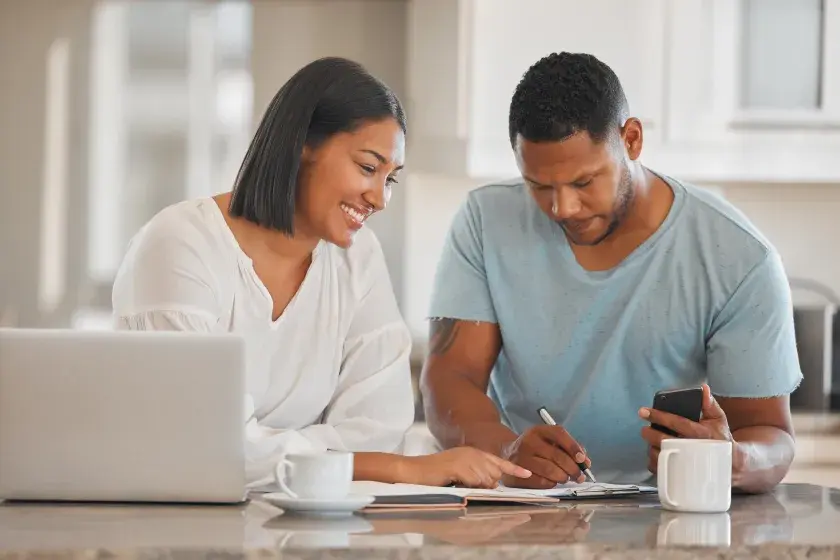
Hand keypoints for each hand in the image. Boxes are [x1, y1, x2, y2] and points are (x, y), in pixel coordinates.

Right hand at [402, 447, 531, 487]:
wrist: (414, 470)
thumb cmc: (436, 474)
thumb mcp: (461, 472)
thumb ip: (478, 474)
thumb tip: (494, 483)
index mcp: (474, 453)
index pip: (499, 462)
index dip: (514, 469)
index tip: (528, 474)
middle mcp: (472, 453)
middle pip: (495, 474)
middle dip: (487, 484)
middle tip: (467, 484)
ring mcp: (465, 458)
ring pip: (487, 479)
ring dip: (476, 487)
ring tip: (459, 483)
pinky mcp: (458, 465)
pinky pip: (475, 481)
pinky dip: (469, 485)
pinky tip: (457, 482)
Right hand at [500, 425, 589, 488]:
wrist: (506, 454)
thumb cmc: (535, 449)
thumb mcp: (548, 441)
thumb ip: (568, 449)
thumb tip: (585, 462)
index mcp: (538, 431)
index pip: (559, 434)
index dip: (573, 447)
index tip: (583, 460)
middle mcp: (528, 441)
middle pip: (557, 456)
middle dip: (573, 468)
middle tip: (580, 476)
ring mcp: (521, 458)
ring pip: (550, 470)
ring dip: (563, 477)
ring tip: (566, 478)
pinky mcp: (517, 474)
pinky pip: (541, 481)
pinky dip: (552, 483)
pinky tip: (553, 482)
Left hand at [639, 384, 733, 473]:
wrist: (731, 465)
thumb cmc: (721, 439)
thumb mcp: (718, 419)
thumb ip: (708, 403)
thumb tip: (703, 388)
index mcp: (702, 434)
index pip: (677, 423)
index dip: (659, 416)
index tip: (644, 411)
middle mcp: (693, 450)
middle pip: (665, 441)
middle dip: (650, 433)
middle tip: (644, 429)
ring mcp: (686, 465)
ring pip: (660, 456)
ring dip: (651, 447)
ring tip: (651, 440)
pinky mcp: (680, 476)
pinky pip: (661, 470)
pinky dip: (654, 461)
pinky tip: (656, 453)